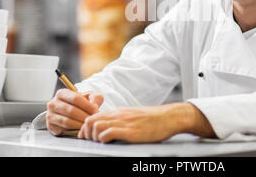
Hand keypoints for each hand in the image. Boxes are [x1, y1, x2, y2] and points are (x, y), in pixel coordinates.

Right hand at [46, 89, 103, 135]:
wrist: (68, 114)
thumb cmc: (80, 104)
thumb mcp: (88, 97)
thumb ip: (95, 97)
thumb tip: (95, 106)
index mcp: (62, 93)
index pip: (76, 98)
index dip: (88, 105)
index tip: (96, 111)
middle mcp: (53, 103)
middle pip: (71, 110)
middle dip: (84, 116)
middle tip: (92, 120)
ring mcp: (50, 115)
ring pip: (67, 121)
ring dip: (80, 124)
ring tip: (88, 125)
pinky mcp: (51, 126)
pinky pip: (63, 129)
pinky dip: (74, 130)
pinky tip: (81, 130)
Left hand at [78, 102, 215, 142]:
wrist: (169, 117)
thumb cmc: (154, 120)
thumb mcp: (134, 116)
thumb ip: (121, 120)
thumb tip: (111, 128)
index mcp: (118, 112)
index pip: (93, 116)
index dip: (86, 128)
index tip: (87, 137)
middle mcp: (118, 115)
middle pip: (90, 120)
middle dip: (86, 133)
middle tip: (90, 142)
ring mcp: (124, 123)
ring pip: (95, 126)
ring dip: (93, 137)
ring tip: (99, 143)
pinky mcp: (130, 131)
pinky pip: (108, 133)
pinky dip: (103, 139)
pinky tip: (108, 143)